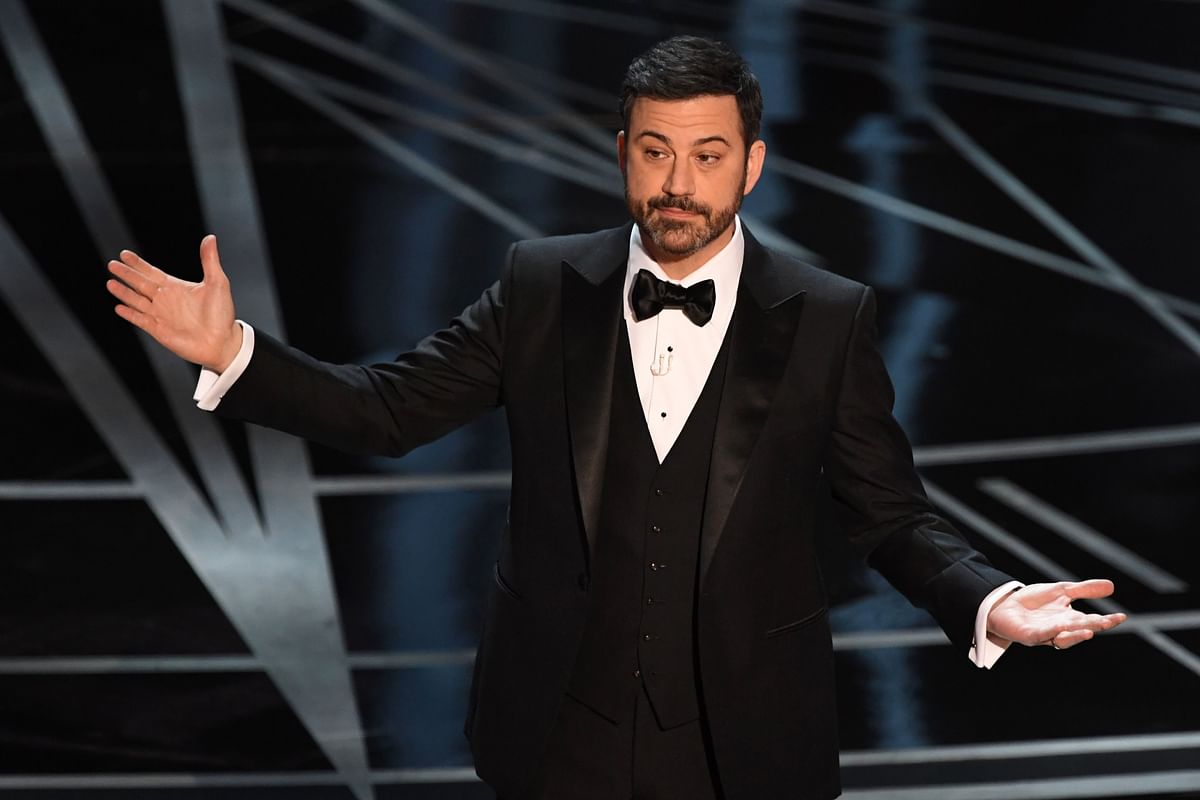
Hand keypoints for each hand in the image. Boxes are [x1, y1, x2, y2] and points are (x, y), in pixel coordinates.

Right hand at [106, 235, 241, 371]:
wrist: (222, 342)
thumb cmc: (222, 314)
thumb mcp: (217, 283)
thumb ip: (209, 260)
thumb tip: (210, 238)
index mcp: (176, 287)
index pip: (152, 272)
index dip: (138, 264)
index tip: (124, 254)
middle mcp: (166, 300)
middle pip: (140, 284)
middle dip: (126, 274)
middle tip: (112, 264)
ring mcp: (161, 315)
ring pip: (136, 300)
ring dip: (123, 292)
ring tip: (110, 283)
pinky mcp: (158, 330)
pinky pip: (139, 320)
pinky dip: (129, 314)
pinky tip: (119, 307)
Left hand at [987, 579, 1126, 649]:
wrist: (1003, 604)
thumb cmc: (1033, 601)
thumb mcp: (1061, 591)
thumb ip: (1084, 590)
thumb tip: (1112, 586)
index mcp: (1069, 619)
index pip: (1091, 621)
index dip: (1106, 620)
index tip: (1121, 617)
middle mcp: (1060, 629)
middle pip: (1080, 629)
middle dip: (1094, 626)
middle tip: (1107, 622)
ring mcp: (1045, 634)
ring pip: (1064, 637)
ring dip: (1076, 634)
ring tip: (1089, 629)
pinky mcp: (1029, 636)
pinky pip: (1042, 636)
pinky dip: (1052, 632)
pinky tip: (1060, 626)